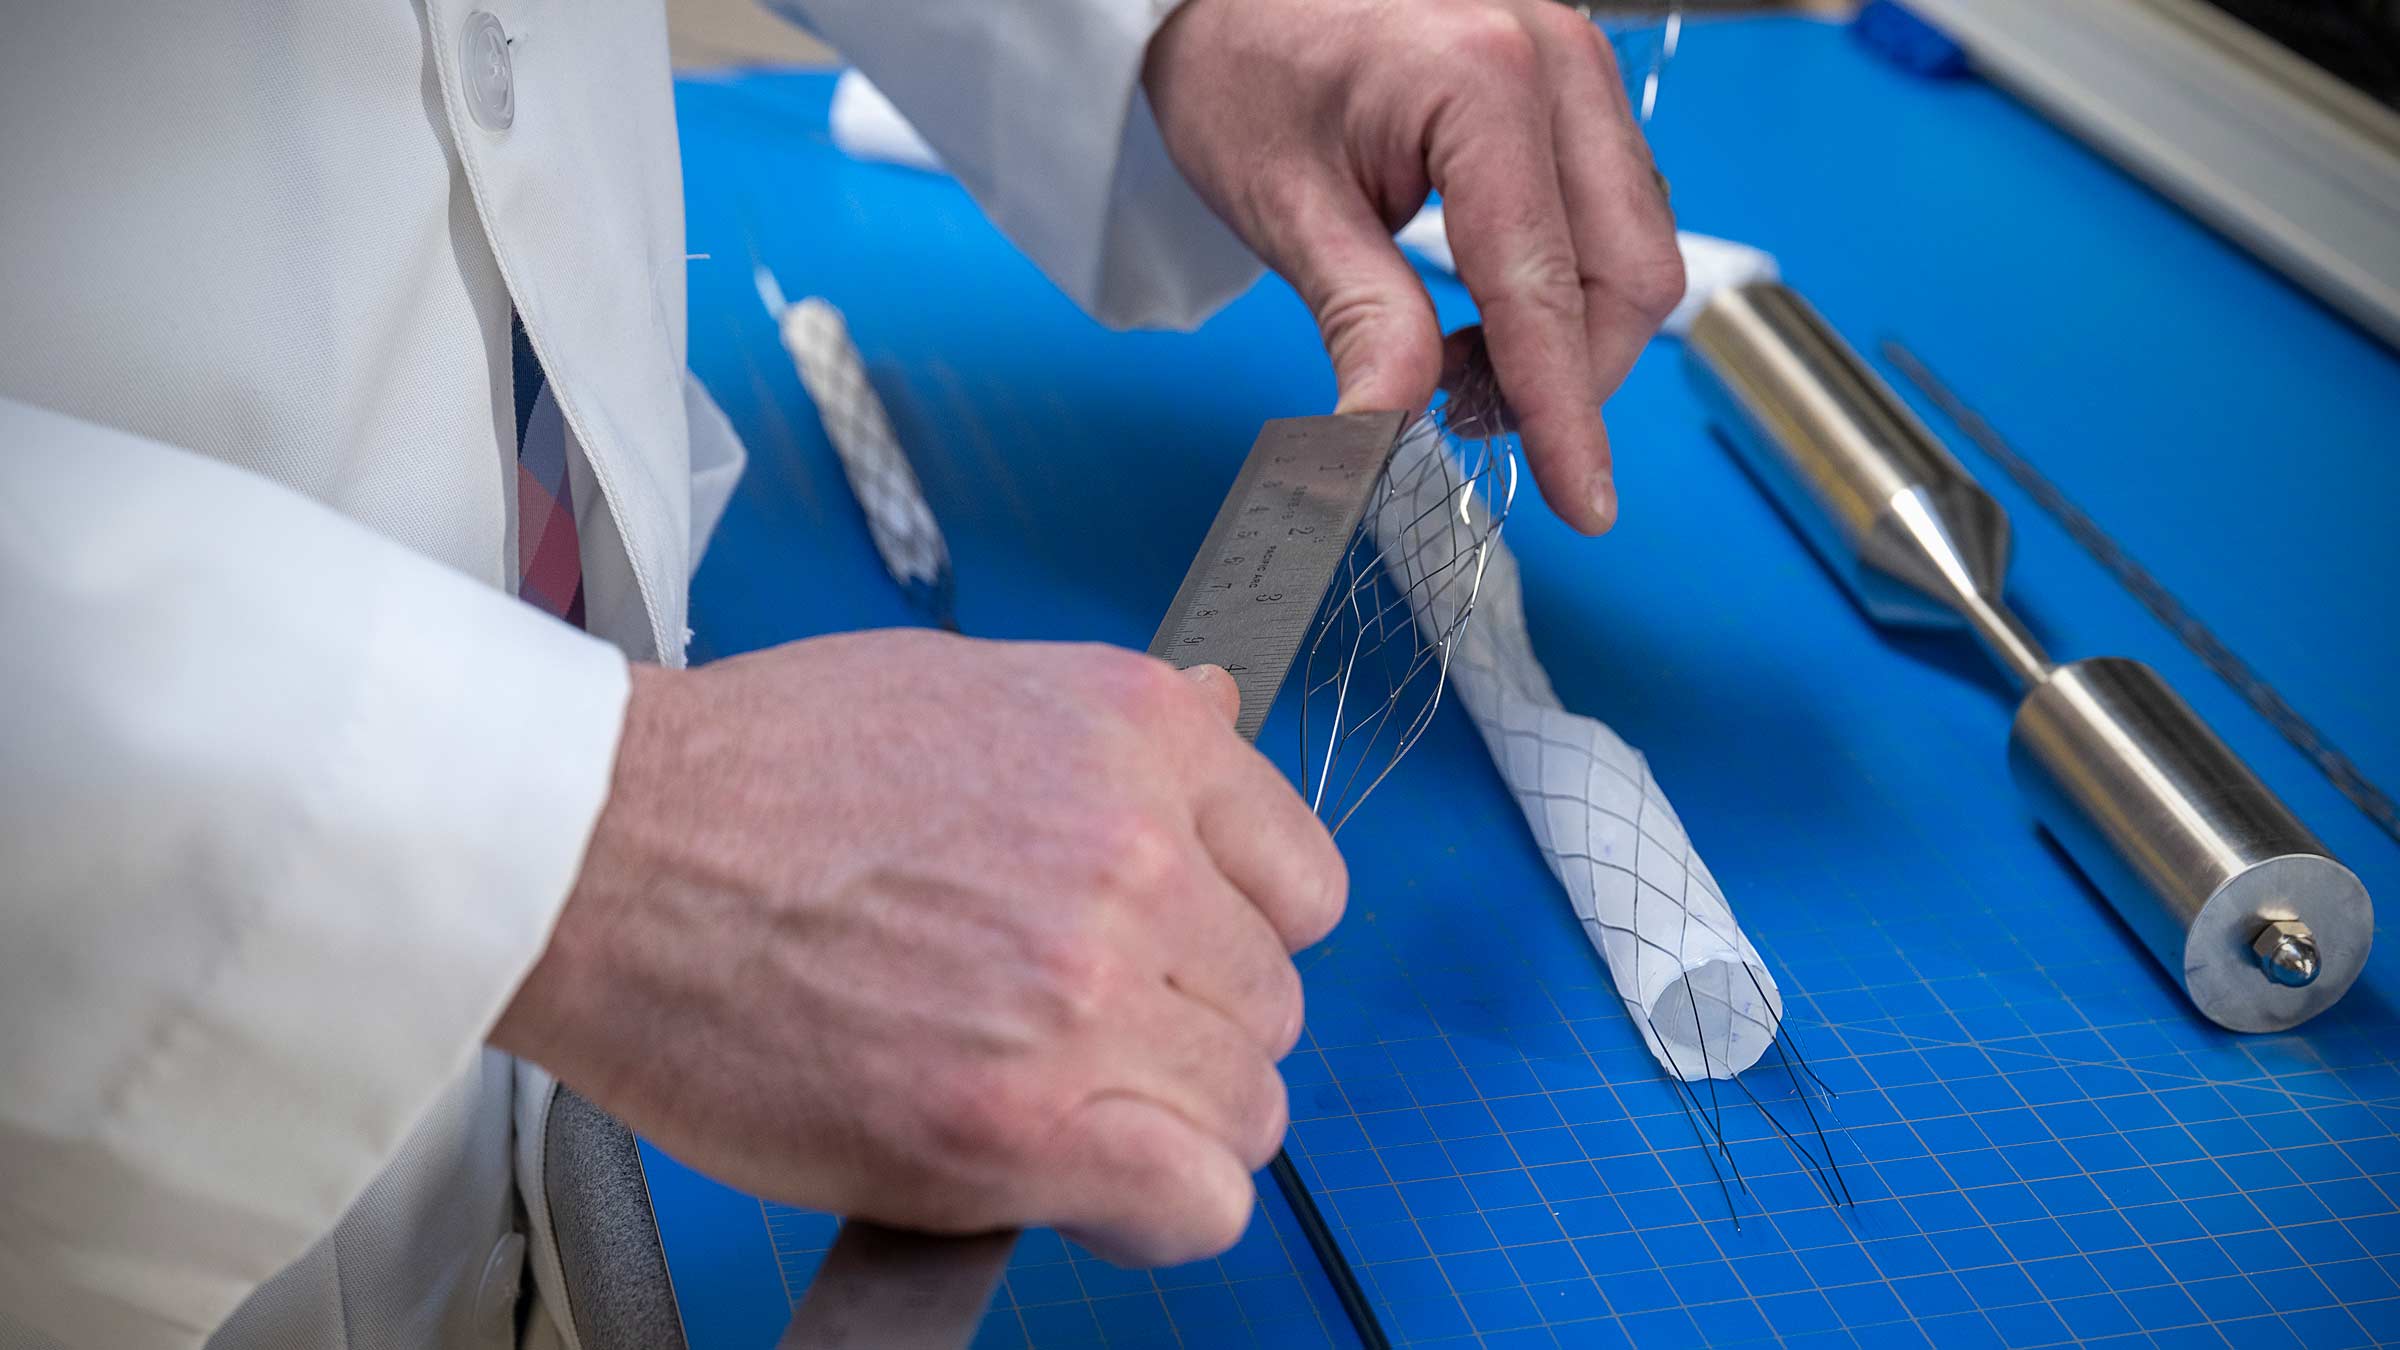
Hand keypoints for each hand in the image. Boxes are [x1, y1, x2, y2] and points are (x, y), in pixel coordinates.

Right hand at [490, 632, 1345, 1264]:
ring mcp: (1086, 992)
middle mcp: (1137, 855)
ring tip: (1056, 1109)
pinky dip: (1151, 1213)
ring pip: (1246, 1110)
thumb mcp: (969, 692)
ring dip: (1164, 1126)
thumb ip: (1115, 743)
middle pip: (1270, 1007)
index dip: (1236, 940)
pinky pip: (1199, 1203)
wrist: (601, 851)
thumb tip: (1221, 731)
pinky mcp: (1019, 1124)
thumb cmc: (753, 777)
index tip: (1178, 965)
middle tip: (1079, 1043)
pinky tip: (1073, 1183)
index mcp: (1138, 736)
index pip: (1304, 886)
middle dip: (1186, 1036)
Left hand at [1144, 0, 1684, 532]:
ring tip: (1455, 356)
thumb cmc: (1245, 62)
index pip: (1546, 290)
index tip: (1583, 504)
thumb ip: (1361, 320)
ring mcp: (1579, 66)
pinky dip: (1566, 285)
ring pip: (1638, 249)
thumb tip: (1388, 431)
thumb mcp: (1287, 205)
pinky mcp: (1576, 85)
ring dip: (1568, 335)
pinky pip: (1615, 211)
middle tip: (1453, 412)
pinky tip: (1488, 305)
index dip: (1565, 414)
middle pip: (1630, 277)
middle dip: (1565, 377)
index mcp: (1484, 82)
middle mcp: (1558, 62)